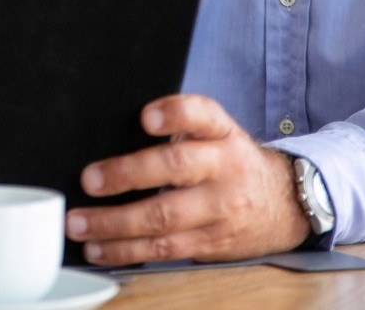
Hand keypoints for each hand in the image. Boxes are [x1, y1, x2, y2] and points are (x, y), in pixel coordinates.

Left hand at [65, 95, 310, 264]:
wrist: (285, 204)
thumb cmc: (231, 162)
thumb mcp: (218, 134)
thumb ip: (180, 129)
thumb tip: (112, 133)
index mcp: (223, 134)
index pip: (203, 114)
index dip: (175, 113)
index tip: (146, 117)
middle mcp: (225, 169)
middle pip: (177, 168)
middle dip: (127, 175)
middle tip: (89, 180)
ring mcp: (219, 210)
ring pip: (165, 218)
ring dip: (115, 224)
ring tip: (80, 224)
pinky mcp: (211, 243)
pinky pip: (165, 249)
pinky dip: (127, 251)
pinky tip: (99, 249)